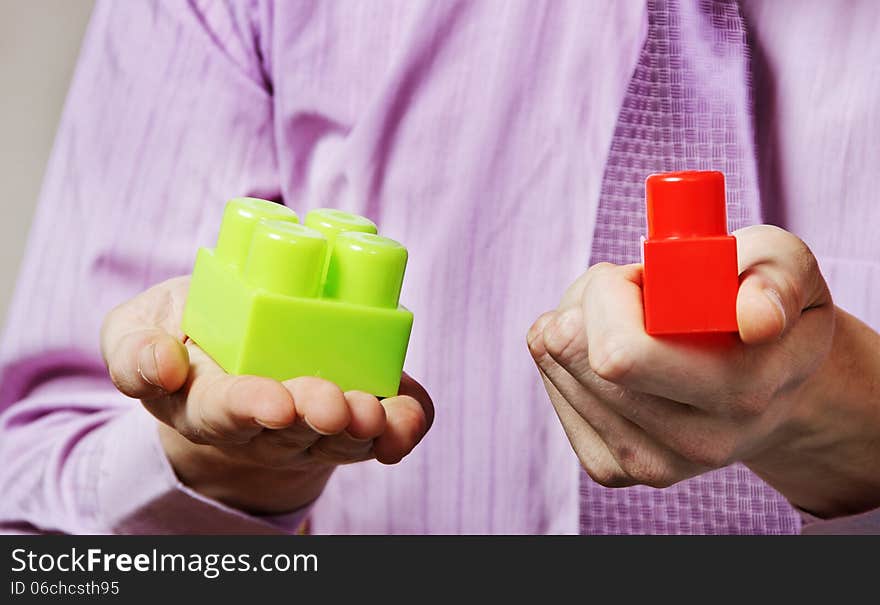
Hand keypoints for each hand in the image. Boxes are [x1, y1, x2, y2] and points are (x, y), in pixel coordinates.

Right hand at [101, 276, 432, 514]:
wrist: (233, 350)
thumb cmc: (187, 332)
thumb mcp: (139, 329)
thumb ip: (135, 349)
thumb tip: (164, 364)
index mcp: (206, 403)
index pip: (225, 413)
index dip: (250, 407)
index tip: (274, 402)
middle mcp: (265, 425)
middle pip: (292, 432)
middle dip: (315, 418)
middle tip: (334, 406)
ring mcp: (315, 425)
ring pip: (341, 438)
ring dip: (361, 428)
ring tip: (373, 413)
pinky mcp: (358, 415)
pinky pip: (384, 433)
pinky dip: (402, 427)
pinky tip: (411, 416)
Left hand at [528, 225, 879, 517]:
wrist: (771, 391)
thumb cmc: (764, 308)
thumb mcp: (789, 268)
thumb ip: (778, 278)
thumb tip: (755, 319)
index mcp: (744, 391)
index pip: (622, 353)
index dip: (614, 292)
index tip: (648, 277)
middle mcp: (699, 442)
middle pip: (577, 353)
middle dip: (592, 295)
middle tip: (633, 285)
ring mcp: (651, 465)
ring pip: (555, 360)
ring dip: (578, 316)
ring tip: (630, 315)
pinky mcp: (611, 469)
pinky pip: (550, 381)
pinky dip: (565, 349)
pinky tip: (610, 346)